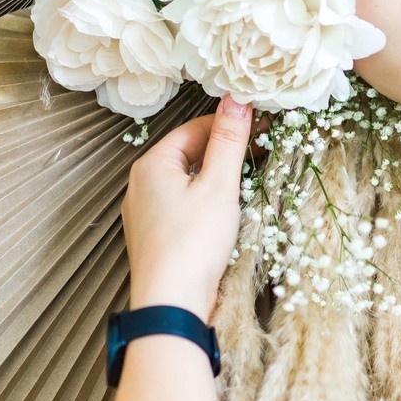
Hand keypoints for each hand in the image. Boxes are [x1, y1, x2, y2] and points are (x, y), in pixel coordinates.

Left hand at [122, 97, 252, 320]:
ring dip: (212, 180)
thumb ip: (228, 141)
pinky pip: (179, 209)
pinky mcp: (153, 239)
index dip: (227, 125)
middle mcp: (140, 185)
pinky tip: (221, 217)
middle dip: (221, 153)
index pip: (193, 129)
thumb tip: (236, 98)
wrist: (171, 302)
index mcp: (152, 164)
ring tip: (243, 184)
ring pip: (183, 184)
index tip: (259, 127)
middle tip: (257, 154)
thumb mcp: (219, 186)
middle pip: (186, 155)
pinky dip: (202, 205)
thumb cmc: (193, 242)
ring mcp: (143, 214)